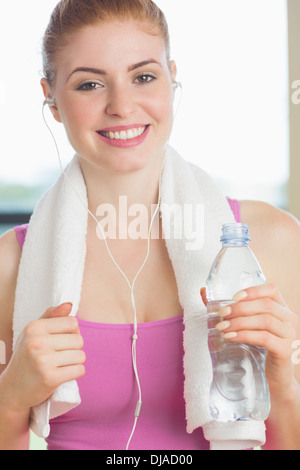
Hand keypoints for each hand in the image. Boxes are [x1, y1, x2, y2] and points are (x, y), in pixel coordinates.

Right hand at [1, 303, 84, 411]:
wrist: (12, 389)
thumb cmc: (27, 357)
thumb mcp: (34, 333)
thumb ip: (52, 316)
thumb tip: (70, 304)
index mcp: (34, 327)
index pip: (72, 322)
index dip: (72, 332)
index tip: (61, 341)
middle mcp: (37, 342)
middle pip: (79, 340)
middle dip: (74, 349)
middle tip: (60, 356)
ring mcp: (43, 360)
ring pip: (81, 356)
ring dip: (75, 362)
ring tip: (60, 365)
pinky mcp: (50, 378)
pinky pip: (79, 370)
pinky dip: (75, 373)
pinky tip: (62, 375)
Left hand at [201, 284, 297, 398]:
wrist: (275, 379)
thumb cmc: (259, 348)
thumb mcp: (247, 326)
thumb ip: (228, 309)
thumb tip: (203, 292)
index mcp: (281, 308)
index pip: (272, 290)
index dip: (253, 291)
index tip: (234, 297)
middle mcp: (288, 319)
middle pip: (266, 305)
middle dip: (240, 308)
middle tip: (222, 314)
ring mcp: (289, 335)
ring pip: (265, 320)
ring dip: (240, 322)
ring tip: (223, 327)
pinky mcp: (285, 350)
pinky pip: (265, 338)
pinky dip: (245, 335)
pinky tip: (231, 337)